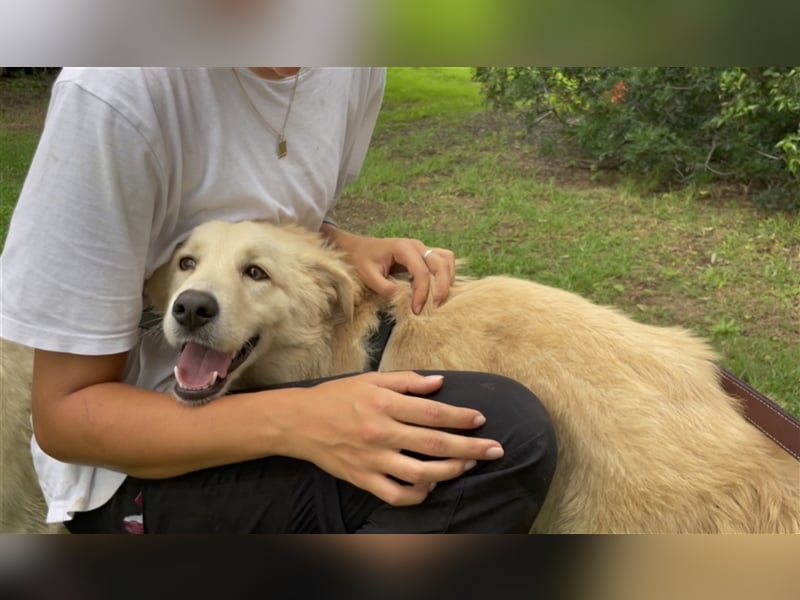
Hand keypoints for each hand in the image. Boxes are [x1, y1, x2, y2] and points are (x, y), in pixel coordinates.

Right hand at [282, 371, 503, 505]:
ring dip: (451, 471)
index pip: (432, 413)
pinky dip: (418, 493)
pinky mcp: (362, 479)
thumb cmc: (337, 396)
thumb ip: (406, 382)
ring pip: (421, 473)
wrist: (299, 422)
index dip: (460, 417)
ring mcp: (372, 460)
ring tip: (469, 466)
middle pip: (435, 444)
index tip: (480, 419)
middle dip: (470, 448)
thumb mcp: (371, 380)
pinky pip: (396, 494)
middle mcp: (381, 433)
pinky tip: (431, 485)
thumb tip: (440, 383)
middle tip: (495, 450)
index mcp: (384, 405)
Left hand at [322, 225, 454, 313]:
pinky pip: (443, 260)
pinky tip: (437, 288)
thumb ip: (383, 286)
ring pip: (447, 260)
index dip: (422, 293)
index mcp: (403, 248)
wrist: (358, 248)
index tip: (416, 310)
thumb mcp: (368, 274)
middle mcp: (417, 246)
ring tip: (438, 298)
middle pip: (442, 264)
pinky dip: (446, 274)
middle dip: (442, 287)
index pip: (422, 272)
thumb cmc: (362, 260)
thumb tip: (400, 296)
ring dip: (447, 279)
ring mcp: (422, 248)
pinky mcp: (424, 254)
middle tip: (435, 306)